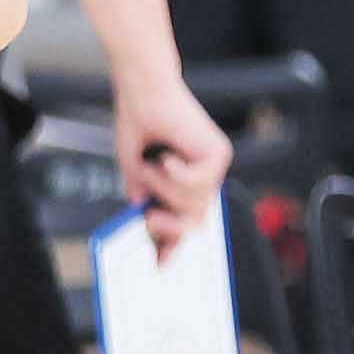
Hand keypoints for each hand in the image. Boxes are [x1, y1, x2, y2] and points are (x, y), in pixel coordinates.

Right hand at [113, 72, 233, 263]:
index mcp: (185, 180)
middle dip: (170, 223)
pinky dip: (176, 174)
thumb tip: (145, 219)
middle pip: (194, 220)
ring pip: (194, 203)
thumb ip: (143, 195)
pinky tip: (168, 156)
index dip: (172, 244)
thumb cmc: (138, 120)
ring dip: (165, 188)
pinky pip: (198, 183)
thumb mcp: (134, 168)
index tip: (159, 263)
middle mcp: (204, 175)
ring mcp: (213, 165)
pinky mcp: (218, 154)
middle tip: (150, 214)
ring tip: (152, 163)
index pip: (186, 221)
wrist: (142, 89)